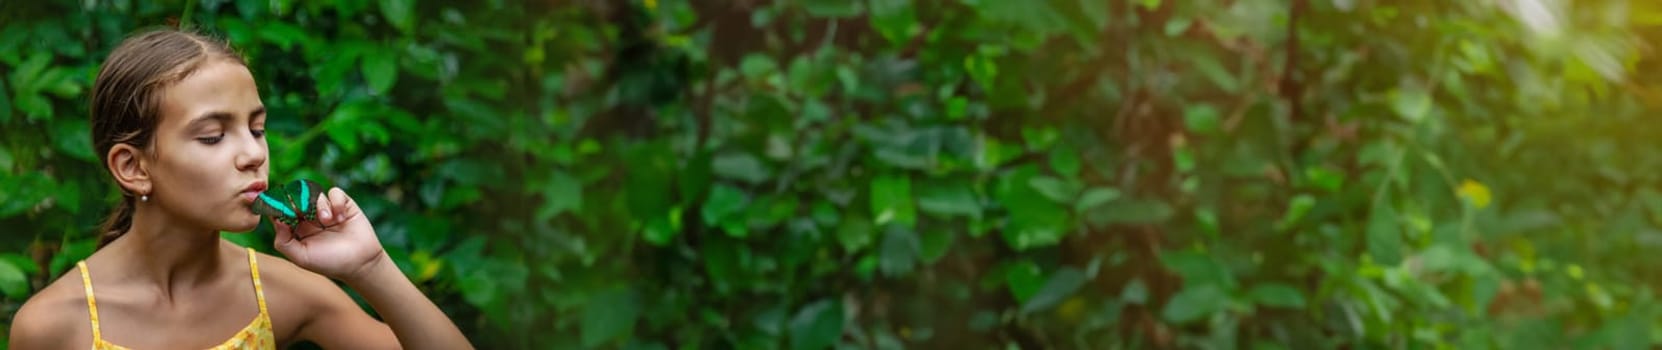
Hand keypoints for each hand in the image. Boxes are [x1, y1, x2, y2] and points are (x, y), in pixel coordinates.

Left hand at [273, 187, 387, 282]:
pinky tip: (341, 217)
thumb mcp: (302, 257)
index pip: (282, 210)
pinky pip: (335, 193)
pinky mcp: (343, 204)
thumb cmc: (330, 263)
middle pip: (297, 197)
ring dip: (320, 205)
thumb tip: (276, 220)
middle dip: (298, 200)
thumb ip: (284, 242)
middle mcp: (310, 216)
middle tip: (302, 209)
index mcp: (296, 228)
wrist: (360, 263)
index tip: (277, 206)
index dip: (278, 206)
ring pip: (315, 193)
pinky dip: (336, 202)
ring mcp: (327, 209)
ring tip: (328, 221)